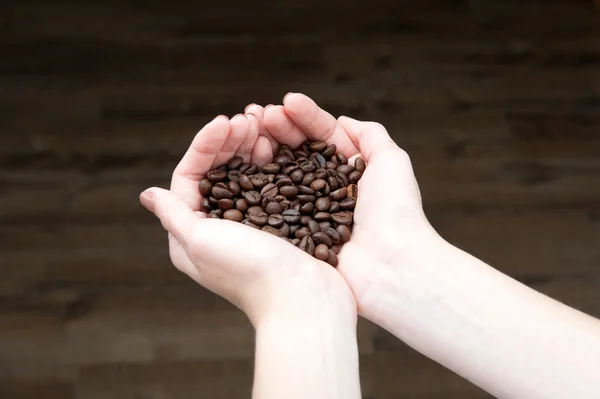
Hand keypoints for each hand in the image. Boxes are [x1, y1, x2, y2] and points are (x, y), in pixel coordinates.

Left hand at [139, 112, 356, 325]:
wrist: (305, 299)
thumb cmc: (250, 272)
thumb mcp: (201, 241)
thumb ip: (173, 215)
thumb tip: (148, 193)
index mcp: (193, 234)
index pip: (190, 177)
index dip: (205, 145)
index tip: (226, 121)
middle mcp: (219, 228)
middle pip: (218, 172)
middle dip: (230, 141)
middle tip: (249, 118)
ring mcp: (250, 226)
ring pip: (245, 175)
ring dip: (251, 147)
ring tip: (264, 124)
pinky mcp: (277, 225)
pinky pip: (270, 185)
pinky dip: (272, 164)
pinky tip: (279, 147)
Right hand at [256, 93, 443, 319]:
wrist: (390, 266)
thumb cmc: (396, 212)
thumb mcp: (392, 162)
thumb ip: (371, 135)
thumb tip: (342, 120)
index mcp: (351, 172)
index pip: (324, 136)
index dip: (305, 117)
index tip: (286, 101)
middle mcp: (327, 190)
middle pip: (298, 152)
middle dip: (279, 129)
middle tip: (257, 113)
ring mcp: (309, 212)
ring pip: (282, 174)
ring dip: (265, 150)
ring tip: (248, 129)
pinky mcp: (294, 234)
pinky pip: (273, 204)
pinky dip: (259, 183)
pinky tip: (245, 164)